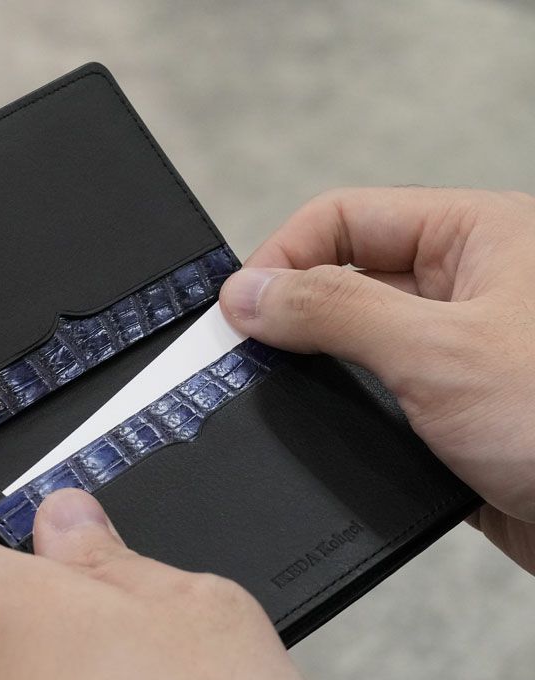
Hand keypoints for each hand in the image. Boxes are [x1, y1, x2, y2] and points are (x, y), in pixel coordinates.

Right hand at [221, 187, 534, 573]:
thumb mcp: (438, 350)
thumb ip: (334, 310)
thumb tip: (250, 291)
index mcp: (474, 238)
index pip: (344, 218)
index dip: (282, 255)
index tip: (238, 308)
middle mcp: (460, 289)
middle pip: (341, 276)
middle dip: (288, 313)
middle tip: (241, 355)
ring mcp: (450, 354)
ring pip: (350, 343)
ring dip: (311, 367)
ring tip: (269, 392)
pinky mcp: (444, 412)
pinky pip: (370, 397)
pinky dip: (337, 412)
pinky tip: (317, 429)